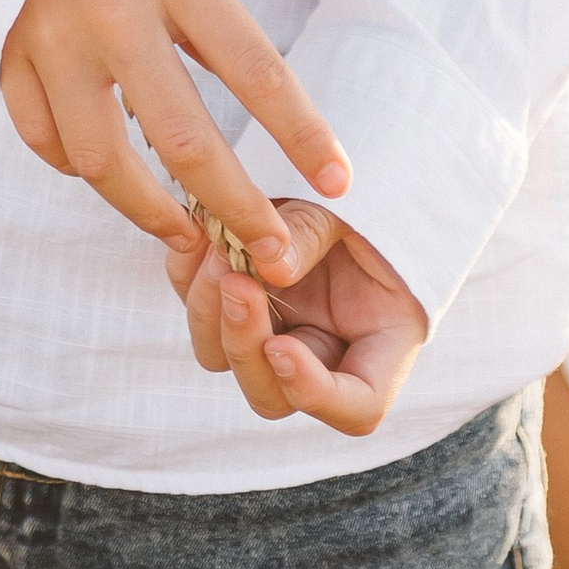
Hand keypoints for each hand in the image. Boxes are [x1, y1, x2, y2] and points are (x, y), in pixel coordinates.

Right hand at [0, 0, 350, 282]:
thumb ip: (217, 37)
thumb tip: (275, 131)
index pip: (255, 68)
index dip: (302, 133)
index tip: (339, 183)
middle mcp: (114, 8)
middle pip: (183, 139)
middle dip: (236, 206)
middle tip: (269, 248)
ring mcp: (53, 35)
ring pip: (102, 161)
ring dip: (149, 211)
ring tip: (186, 230)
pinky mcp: (8, 52)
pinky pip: (45, 141)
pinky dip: (75, 168)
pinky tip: (104, 170)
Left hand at [168, 197, 427, 437]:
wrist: (329, 161)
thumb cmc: (362, 190)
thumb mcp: (351, 205)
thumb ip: (314, 234)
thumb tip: (268, 268)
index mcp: (378, 343)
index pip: (358, 407)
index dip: (316, 394)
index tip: (282, 347)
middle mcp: (319, 351)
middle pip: (271, 396)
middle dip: (246, 346)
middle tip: (237, 284)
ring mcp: (272, 329)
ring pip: (221, 359)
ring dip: (211, 312)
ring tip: (218, 249)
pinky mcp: (230, 301)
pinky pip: (199, 306)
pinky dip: (190, 275)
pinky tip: (200, 233)